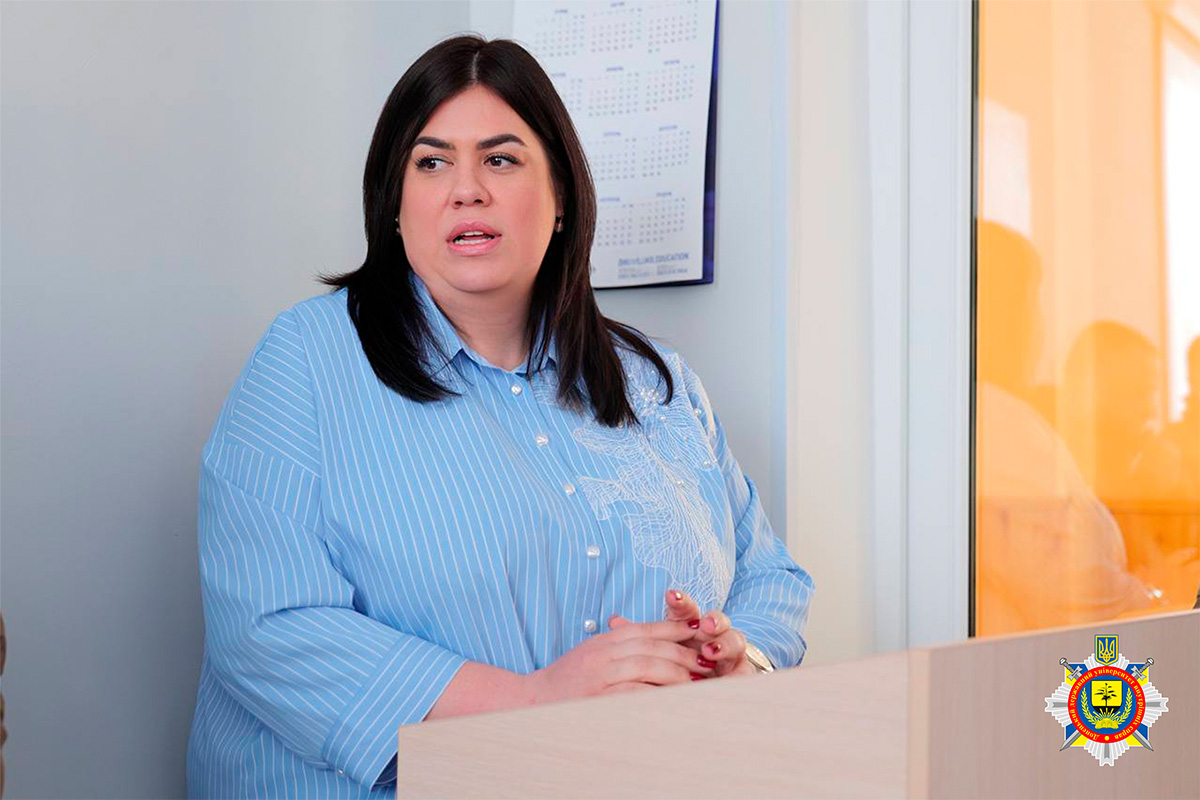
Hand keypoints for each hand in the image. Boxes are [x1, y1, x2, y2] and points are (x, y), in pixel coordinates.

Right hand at [524, 618, 718, 701]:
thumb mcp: (593, 653)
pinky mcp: (600, 698)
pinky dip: (659, 695)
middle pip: (653, 647)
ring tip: (698, 682)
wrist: (531, 701)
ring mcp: (601, 675)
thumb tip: (653, 641)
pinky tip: (675, 700)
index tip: (698, 633)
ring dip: (677, 674)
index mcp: (604, 640)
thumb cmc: (566, 681)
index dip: (675, 629)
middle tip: (706, 661)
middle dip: (683, 653)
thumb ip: (619, 644)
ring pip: (649, 666)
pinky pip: (637, 693)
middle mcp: (603, 653)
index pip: (646, 629)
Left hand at [610, 589, 756, 677]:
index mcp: (692, 628)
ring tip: (711, 650)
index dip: (680, 602)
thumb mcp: (658, 653)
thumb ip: (640, 637)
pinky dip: (736, 673)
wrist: (707, 693)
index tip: (670, 595)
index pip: (687, 610)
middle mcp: (715, 636)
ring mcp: (732, 654)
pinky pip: (744, 672)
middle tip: (703, 624)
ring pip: (735, 641)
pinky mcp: (743, 675)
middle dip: (712, 619)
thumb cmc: (679, 667)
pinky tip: (728, 677)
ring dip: (724, 643)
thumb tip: (613, 621)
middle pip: (716, 620)